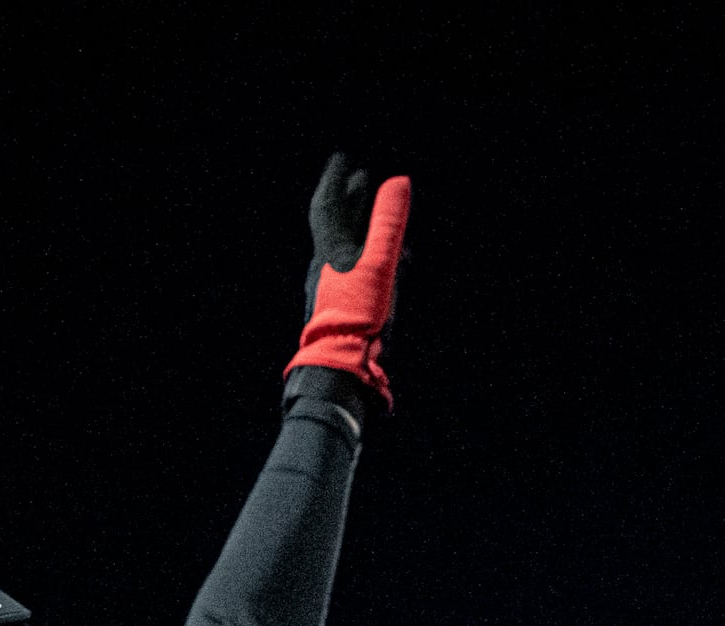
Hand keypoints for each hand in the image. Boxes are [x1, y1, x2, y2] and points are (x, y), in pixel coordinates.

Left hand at [290, 153, 411, 407]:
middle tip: (362, 177)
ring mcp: (335, 290)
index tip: (343, 156)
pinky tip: (391, 262)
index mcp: (329, 253)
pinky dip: (374, 257)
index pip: (328, 206)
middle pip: (338, 226)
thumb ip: (388, 224)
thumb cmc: (356, 317)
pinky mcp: (347, 310)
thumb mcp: (378, 265)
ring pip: (350, 248)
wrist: (341, 369)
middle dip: (351, 200)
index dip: (336, 180)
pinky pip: (360, 272)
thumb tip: (397, 181)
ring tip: (376, 211)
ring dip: (364, 227)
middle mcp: (327, 268)